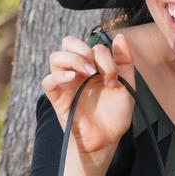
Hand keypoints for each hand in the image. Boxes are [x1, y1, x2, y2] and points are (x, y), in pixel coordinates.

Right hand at [42, 33, 136, 166]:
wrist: (108, 138)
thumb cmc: (116, 113)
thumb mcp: (127, 84)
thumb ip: (124, 61)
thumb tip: (120, 36)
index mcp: (93, 66)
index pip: (89, 45)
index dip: (102, 53)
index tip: (112, 74)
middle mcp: (78, 72)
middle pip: (66, 43)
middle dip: (80, 46)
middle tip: (93, 63)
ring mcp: (67, 84)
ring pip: (55, 57)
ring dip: (72, 58)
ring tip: (87, 71)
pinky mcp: (58, 99)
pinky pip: (47, 81)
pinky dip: (58, 76)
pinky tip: (73, 78)